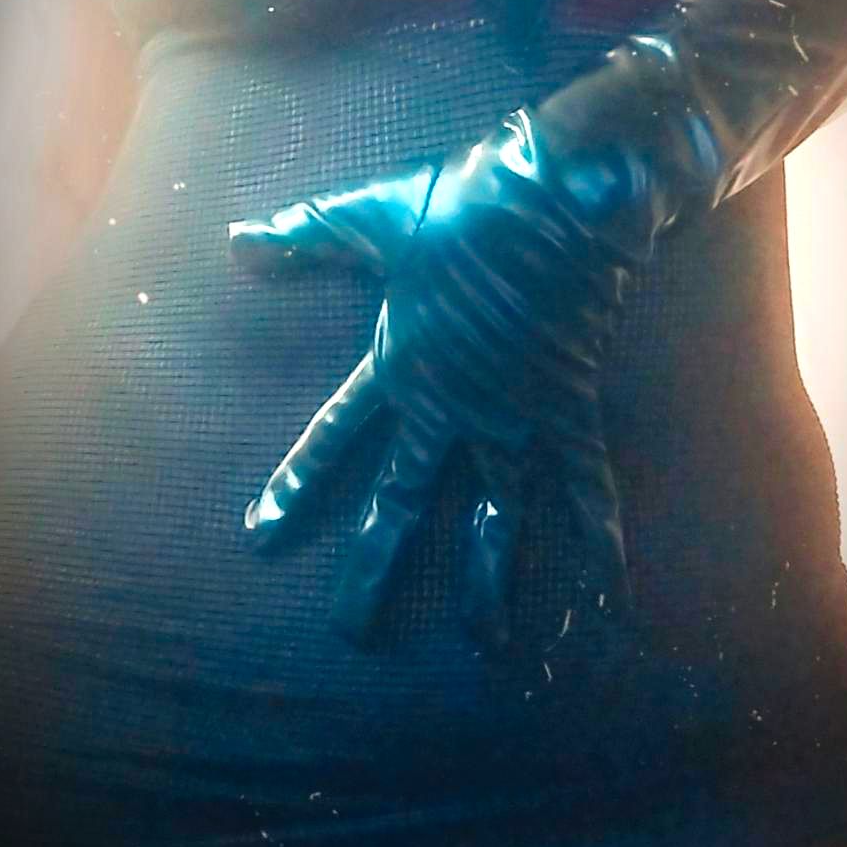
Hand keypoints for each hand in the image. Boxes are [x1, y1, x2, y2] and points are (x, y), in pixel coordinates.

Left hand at [230, 110, 632, 649]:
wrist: (556, 200)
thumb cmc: (463, 205)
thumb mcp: (370, 216)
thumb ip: (305, 236)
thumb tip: (236, 243)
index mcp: (399, 364)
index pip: (335, 436)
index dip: (298, 482)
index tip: (262, 534)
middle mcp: (449, 408)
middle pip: (403, 502)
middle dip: (373, 566)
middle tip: (351, 632)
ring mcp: (511, 418)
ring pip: (496, 518)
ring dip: (489, 584)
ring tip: (485, 646)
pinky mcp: (567, 411)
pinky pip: (586, 485)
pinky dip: (601, 536)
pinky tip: (610, 592)